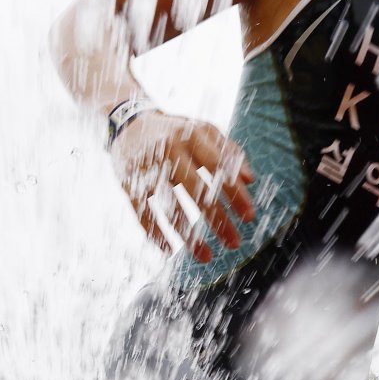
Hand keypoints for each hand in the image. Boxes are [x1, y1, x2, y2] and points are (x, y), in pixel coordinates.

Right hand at [112, 110, 254, 258]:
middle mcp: (168, 150)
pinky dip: (155, 232)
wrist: (127, 122)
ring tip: (207, 256)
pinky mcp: (129, 182)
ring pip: (169, 206)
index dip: (235, 193)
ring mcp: (147, 167)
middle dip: (218, 219)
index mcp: (190, 135)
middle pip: (196, 190)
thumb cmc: (175, 131)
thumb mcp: (202, 131)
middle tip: (235, 243)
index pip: (218, 168)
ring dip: (189, 234)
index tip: (249, 217)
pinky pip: (142, 212)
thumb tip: (251, 179)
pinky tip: (169, 251)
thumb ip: (228, 150)